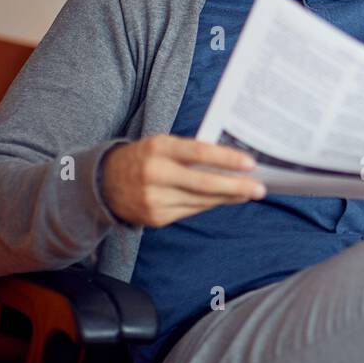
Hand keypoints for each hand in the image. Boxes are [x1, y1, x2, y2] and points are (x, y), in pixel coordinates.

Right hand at [100, 135, 265, 227]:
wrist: (103, 184)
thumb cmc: (144, 158)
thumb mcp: (162, 144)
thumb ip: (191, 151)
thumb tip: (230, 162)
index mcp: (158, 148)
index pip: (198, 153)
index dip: (226, 159)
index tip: (250, 164)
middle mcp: (155, 174)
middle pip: (203, 183)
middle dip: (236, 187)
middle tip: (260, 188)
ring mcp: (154, 199)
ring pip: (201, 200)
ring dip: (228, 197)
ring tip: (248, 192)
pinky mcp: (156, 218)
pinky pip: (191, 211)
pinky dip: (210, 205)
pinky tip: (224, 199)